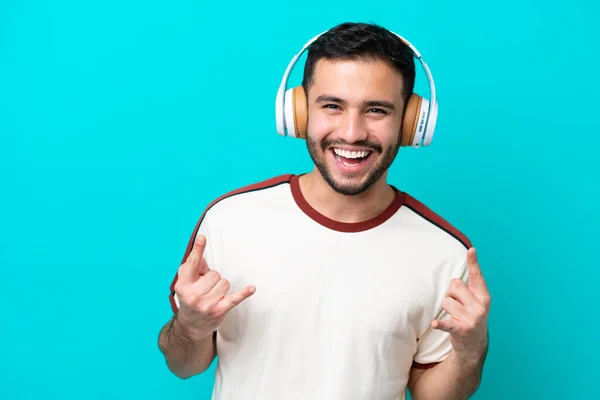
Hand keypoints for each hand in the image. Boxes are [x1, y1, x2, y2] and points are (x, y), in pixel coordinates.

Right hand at [173, 234, 255, 339]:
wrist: (191, 326)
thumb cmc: (190, 299)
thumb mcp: (186, 283)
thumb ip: (193, 267)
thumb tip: (201, 254)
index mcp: (183, 285)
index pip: (192, 264)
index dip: (198, 250)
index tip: (202, 238)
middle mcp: (193, 295)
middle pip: (214, 274)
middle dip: (213, 279)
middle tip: (206, 289)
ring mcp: (206, 304)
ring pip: (225, 282)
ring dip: (221, 287)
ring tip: (213, 295)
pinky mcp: (219, 311)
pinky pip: (235, 298)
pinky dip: (244, 293)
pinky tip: (252, 289)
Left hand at [432, 248, 490, 365]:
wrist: (474, 345)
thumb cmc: (470, 316)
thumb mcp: (475, 301)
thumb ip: (469, 287)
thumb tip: (459, 273)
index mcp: (484, 296)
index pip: (477, 276)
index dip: (473, 263)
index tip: (471, 250)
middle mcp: (480, 306)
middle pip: (454, 286)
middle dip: (451, 294)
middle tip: (458, 306)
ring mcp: (472, 318)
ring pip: (446, 301)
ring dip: (446, 308)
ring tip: (455, 316)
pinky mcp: (461, 329)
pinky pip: (447, 323)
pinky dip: (440, 324)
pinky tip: (435, 324)